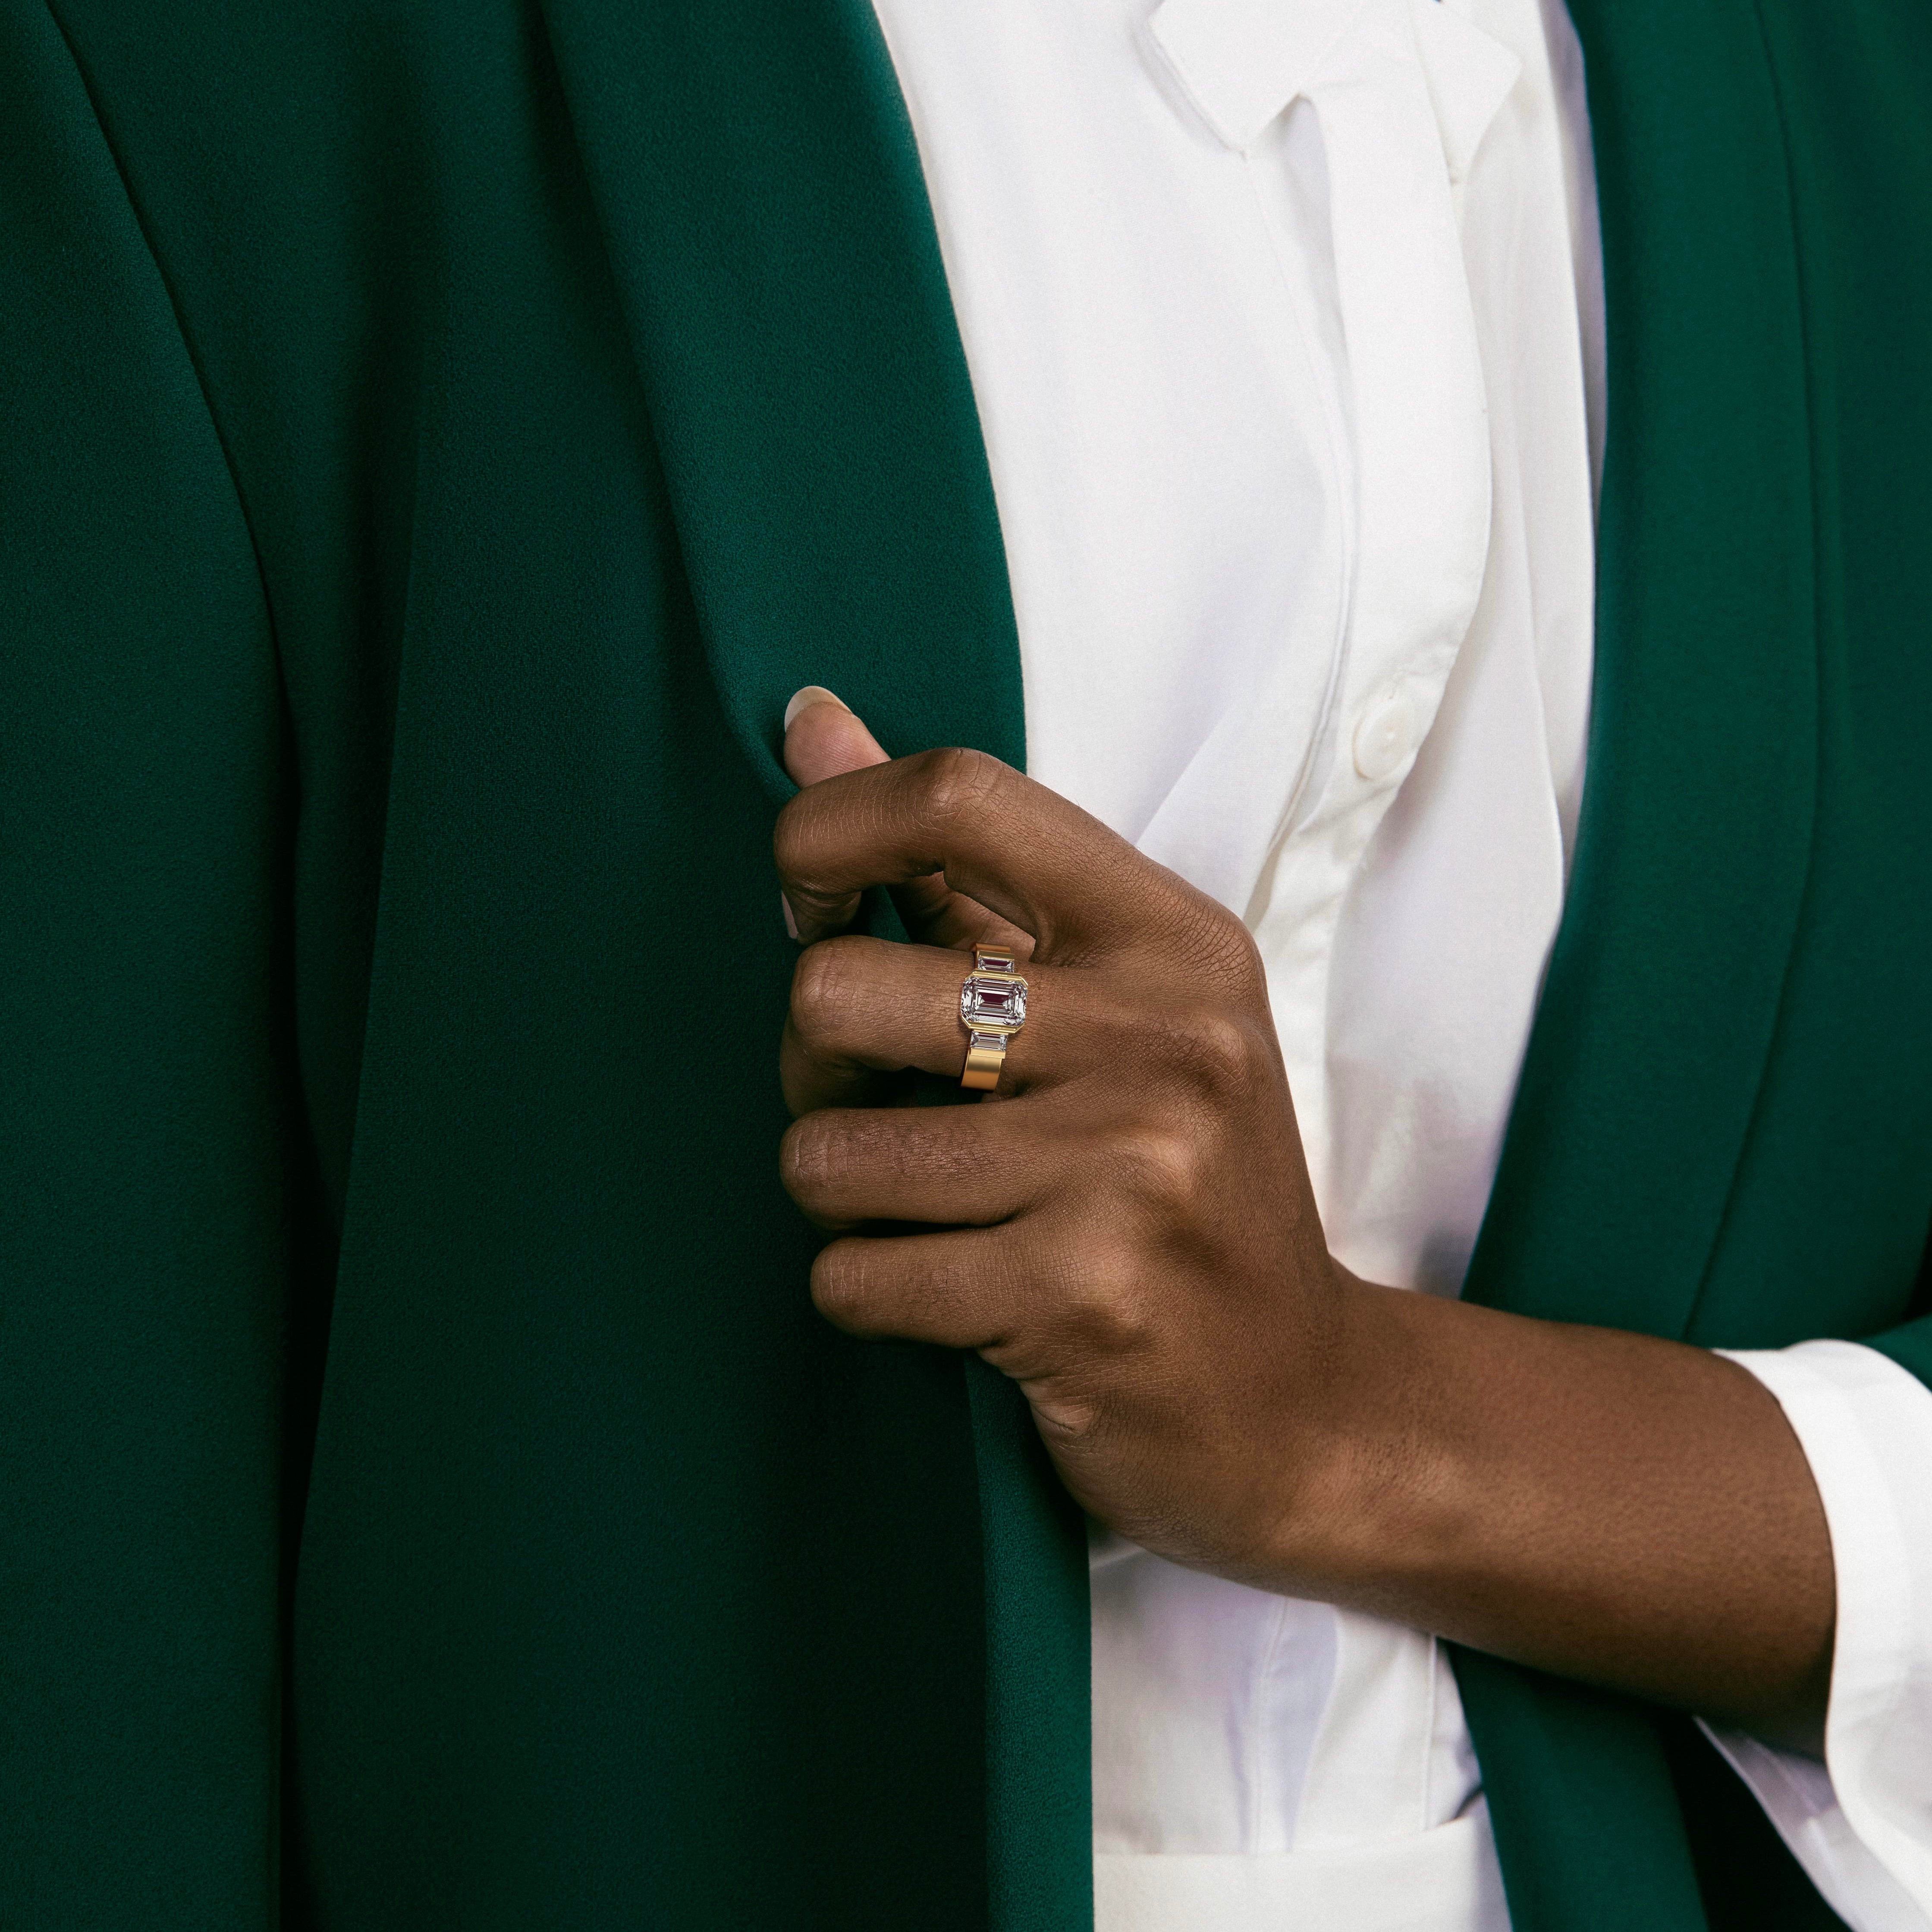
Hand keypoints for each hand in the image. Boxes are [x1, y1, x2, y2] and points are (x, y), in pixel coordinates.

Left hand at [775, 692, 1345, 1580]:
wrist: (1306, 1405)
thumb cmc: (1189, 1187)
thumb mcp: (1121, 1009)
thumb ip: (961, 871)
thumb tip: (811, 722)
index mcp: (1173, 940)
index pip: (960, 796)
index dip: (831, 830)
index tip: (806, 896)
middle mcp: (1164, 1037)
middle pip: (840, 991)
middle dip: (811, 1068)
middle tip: (877, 1108)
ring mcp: (1129, 1170)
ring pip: (827, 1156)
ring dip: (843, 1199)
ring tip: (932, 1212)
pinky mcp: (1081, 1298)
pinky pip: (853, 1278)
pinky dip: (868, 1294)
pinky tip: (956, 1298)